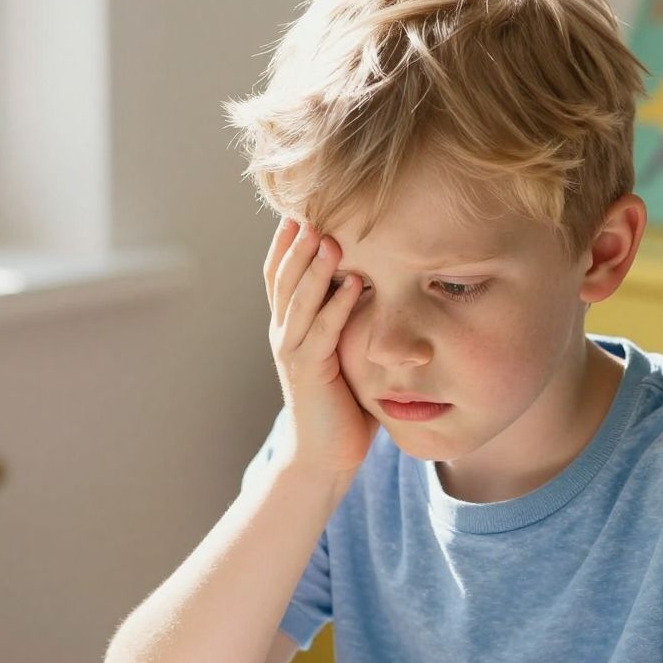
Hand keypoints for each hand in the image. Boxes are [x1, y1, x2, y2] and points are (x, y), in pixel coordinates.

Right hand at [264, 218, 377, 482]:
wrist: (324, 456)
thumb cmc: (342, 402)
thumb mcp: (344, 349)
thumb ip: (351, 316)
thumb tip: (381, 279)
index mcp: (290, 324)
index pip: (281, 272)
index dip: (287, 240)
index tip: (302, 206)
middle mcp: (284, 332)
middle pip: (283, 277)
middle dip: (298, 242)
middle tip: (312, 208)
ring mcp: (292, 352)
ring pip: (298, 299)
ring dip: (314, 267)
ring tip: (330, 236)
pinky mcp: (309, 373)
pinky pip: (322, 332)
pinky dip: (337, 306)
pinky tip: (355, 282)